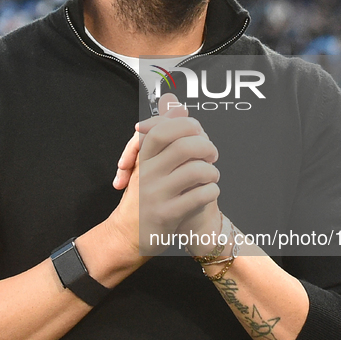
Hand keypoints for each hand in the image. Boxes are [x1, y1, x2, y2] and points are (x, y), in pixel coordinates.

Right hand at [109, 94, 220, 255]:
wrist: (128, 234)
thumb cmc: (144, 195)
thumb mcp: (148, 163)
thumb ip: (163, 133)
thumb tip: (177, 105)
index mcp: (142, 158)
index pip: (163, 130)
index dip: (186, 126)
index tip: (198, 132)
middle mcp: (147, 174)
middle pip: (183, 147)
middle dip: (206, 148)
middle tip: (212, 154)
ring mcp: (156, 195)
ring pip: (196, 171)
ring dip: (212, 172)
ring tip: (211, 177)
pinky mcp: (167, 215)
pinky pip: (199, 196)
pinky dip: (211, 192)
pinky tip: (209, 193)